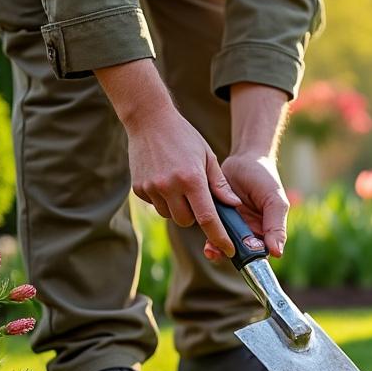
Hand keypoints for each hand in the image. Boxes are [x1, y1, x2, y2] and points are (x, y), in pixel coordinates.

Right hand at [94, 59, 242, 257]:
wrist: (149, 120)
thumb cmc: (185, 137)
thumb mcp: (208, 157)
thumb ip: (219, 184)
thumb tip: (233, 207)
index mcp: (191, 179)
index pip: (208, 218)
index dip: (219, 237)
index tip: (229, 250)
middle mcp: (170, 186)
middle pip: (187, 221)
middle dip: (195, 217)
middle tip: (198, 198)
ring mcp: (152, 188)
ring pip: (170, 215)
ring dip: (178, 208)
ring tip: (180, 185)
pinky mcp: (138, 188)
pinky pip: (155, 205)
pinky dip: (163, 199)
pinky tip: (165, 179)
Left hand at [204, 152, 289, 259]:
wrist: (244, 157)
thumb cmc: (264, 177)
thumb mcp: (274, 200)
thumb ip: (276, 226)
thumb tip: (277, 253)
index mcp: (267, 230)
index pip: (261, 252)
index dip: (252, 258)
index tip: (244, 258)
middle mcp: (249, 230)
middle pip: (239, 251)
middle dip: (228, 254)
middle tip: (218, 252)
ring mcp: (232, 224)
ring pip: (224, 243)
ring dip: (216, 248)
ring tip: (210, 249)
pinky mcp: (217, 216)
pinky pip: (212, 229)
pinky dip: (208, 235)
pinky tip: (204, 237)